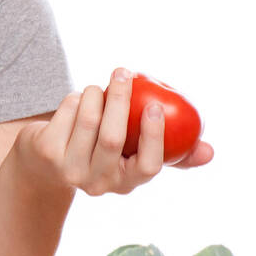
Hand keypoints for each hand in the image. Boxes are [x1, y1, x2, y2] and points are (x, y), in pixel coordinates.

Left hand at [16, 67, 213, 196]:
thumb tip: (210, 151)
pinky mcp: (47, 152)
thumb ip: (171, 152)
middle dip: (121, 99)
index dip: (153, 136)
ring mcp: (69, 170)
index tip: (155, 106)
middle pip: (112, 138)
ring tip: (98, 88)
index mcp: (126, 183)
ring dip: (95, 94)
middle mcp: (98, 183)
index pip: (147, 166)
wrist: (45, 162)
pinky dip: (75, 98)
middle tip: (125, 72)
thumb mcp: (133, 155)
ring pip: (88, 119)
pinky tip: (78, 100)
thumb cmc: (103, 151)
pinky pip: (67, 111)